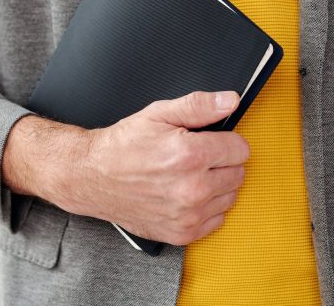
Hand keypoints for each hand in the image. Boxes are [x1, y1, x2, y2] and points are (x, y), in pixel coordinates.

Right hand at [66, 90, 248, 244]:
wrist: (93, 176)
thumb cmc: (123, 144)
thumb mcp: (158, 114)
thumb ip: (199, 106)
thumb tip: (230, 101)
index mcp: (189, 155)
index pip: (240, 148)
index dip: (224, 140)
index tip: (207, 140)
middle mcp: (192, 188)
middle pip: (238, 173)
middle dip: (220, 161)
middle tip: (192, 156)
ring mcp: (188, 214)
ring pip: (230, 197)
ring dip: (215, 185)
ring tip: (186, 174)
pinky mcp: (183, 233)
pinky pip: (216, 220)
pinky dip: (206, 207)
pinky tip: (183, 193)